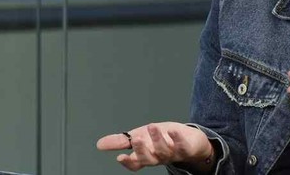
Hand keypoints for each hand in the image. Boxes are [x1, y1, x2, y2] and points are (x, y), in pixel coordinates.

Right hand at [96, 122, 213, 171]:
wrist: (189, 141)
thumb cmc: (162, 140)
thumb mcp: (139, 138)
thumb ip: (121, 142)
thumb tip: (99, 144)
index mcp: (146, 156)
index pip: (135, 163)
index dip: (128, 163)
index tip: (119, 158)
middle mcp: (158, 157)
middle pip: (148, 159)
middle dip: (141, 151)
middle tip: (136, 139)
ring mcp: (172, 154)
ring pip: (163, 151)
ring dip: (157, 139)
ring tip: (152, 126)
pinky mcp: (185, 148)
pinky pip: (182, 145)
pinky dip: (177, 138)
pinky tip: (172, 130)